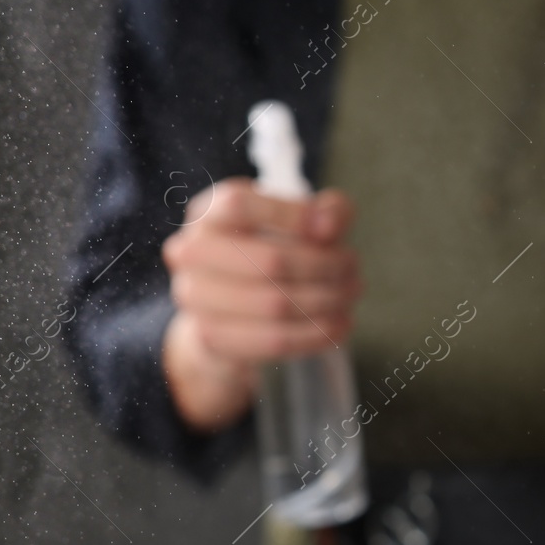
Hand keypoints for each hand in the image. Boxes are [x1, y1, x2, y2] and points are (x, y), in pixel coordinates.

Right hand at [160, 178, 360, 431]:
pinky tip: (340, 323)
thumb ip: (327, 211)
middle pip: (271, 260)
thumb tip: (328, 226)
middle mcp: (192, 252)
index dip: (291, 215)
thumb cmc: (271, 251)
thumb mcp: (301, 221)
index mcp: (210, 213)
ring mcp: (196, 297)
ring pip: (277, 304)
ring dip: (327, 302)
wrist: (227, 309)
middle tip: (352, 269)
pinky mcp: (213, 337)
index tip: (331, 230)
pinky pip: (276, 339)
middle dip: (325, 267)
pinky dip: (317, 333)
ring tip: (349, 295)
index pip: (239, 205)